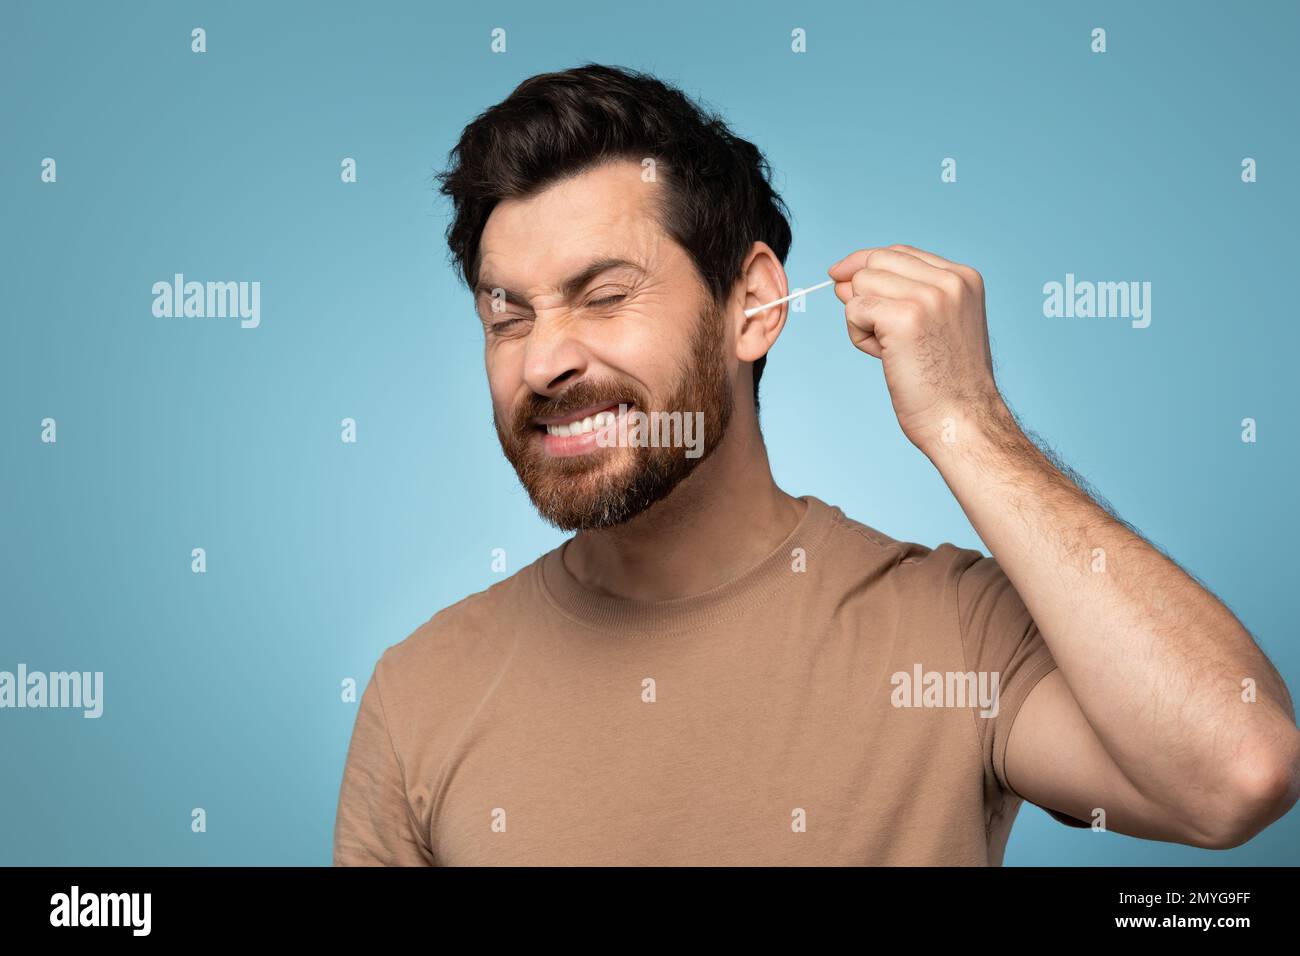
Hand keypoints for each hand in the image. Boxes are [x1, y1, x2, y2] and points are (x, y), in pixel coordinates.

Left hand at [827, 244, 1004, 452]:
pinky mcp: (904, 317)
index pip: (900, 252)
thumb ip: (900, 296)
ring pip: (862, 284)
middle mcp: (949, 280)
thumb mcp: (934, 326)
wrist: (961, 420)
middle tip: (872, 331)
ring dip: (861, 318)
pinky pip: (854, 310)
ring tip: (888, 350)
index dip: (866, 263)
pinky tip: (882, 356)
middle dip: (860, 292)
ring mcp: (929, 296)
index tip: (842, 277)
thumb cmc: (945, 383)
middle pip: (876, 261)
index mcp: (963, 278)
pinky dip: (857, 335)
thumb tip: (843, 280)